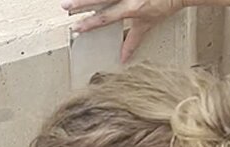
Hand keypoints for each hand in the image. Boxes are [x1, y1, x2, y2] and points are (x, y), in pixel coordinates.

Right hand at [64, 0, 182, 61]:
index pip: (106, 18)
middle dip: (81, 3)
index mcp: (131, 9)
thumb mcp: (148, 24)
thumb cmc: (164, 6)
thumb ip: (134, 40)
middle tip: (66, 7)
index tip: (76, 27)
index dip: (90, 23)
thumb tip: (124, 57)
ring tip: (71, 0)